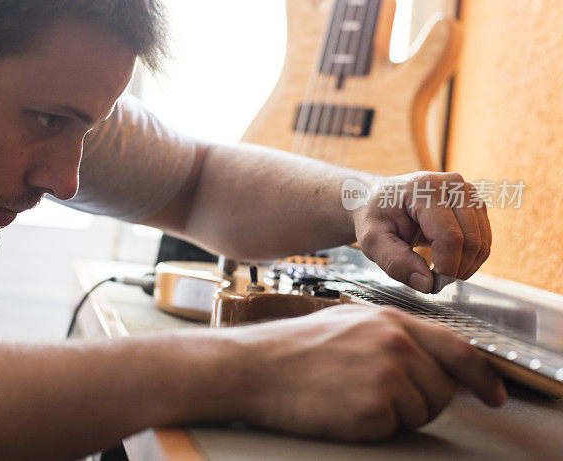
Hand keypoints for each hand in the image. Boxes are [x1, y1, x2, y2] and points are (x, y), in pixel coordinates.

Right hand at [232, 305, 505, 440]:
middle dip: (421, 398)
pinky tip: (344, 407)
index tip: (494, 394)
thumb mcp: (350, 322)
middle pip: (443, 388)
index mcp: (392, 321)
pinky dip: (375, 426)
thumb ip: (395, 333)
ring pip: (423, 412)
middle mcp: (396, 345)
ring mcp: (387, 377)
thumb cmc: (295, 347)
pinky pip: (396, 429)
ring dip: (397, 414)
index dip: (483, 376)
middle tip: (379, 393)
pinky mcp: (374, 409)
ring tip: (353, 395)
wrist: (256, 367)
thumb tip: (430, 355)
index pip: (459, 350)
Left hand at [353, 171, 490, 292]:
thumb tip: (427, 283)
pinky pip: (484, 241)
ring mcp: (467, 193)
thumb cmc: (375, 217)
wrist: (377, 199)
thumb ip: (395, 261)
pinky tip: (447, 262)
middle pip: (471, 240)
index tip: (430, 284)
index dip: (445, 267)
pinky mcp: (475, 205)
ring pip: (482, 242)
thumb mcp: (372, 240)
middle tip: (433, 283)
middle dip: (456, 270)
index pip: (450, 236)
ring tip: (438, 273)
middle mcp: (452, 184)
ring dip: (464, 267)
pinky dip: (469, 259)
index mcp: (424, 188)